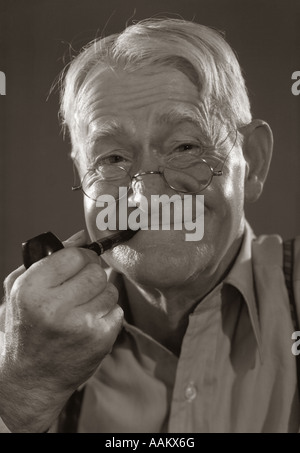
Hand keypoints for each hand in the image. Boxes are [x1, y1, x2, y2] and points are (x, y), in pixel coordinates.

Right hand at [0, 230, 122, 431]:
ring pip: (110, 290)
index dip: (81, 257)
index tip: (80, 264)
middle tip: (81, 288)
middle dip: (92, 276)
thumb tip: (81, 235)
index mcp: (32, 289)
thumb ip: (49, 258)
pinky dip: (107, 315)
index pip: (75, 255)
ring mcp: (80, 325)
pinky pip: (117, 311)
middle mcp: (55, 307)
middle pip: (96, 271)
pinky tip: (90, 324)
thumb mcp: (21, 290)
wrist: (30, 379)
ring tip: (83, 309)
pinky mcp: (99, 340)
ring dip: (101, 296)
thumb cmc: (25, 329)